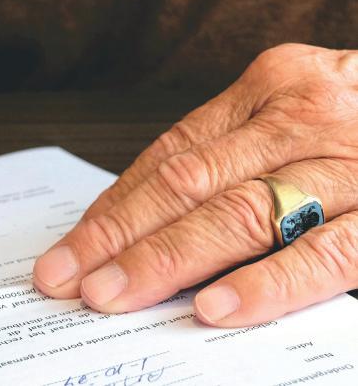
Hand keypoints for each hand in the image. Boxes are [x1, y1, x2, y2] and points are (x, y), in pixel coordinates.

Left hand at [34, 43, 357, 326]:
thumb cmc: (352, 125)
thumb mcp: (285, 121)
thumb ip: (225, 162)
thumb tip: (142, 224)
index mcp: (266, 89)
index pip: (168, 157)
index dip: (113, 208)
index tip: (70, 249)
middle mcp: (301, 117)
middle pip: (189, 185)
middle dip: (119, 238)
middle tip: (68, 278)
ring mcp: (349, 164)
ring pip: (242, 215)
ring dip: (168, 261)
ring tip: (114, 296)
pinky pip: (325, 253)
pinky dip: (268, 283)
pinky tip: (216, 308)